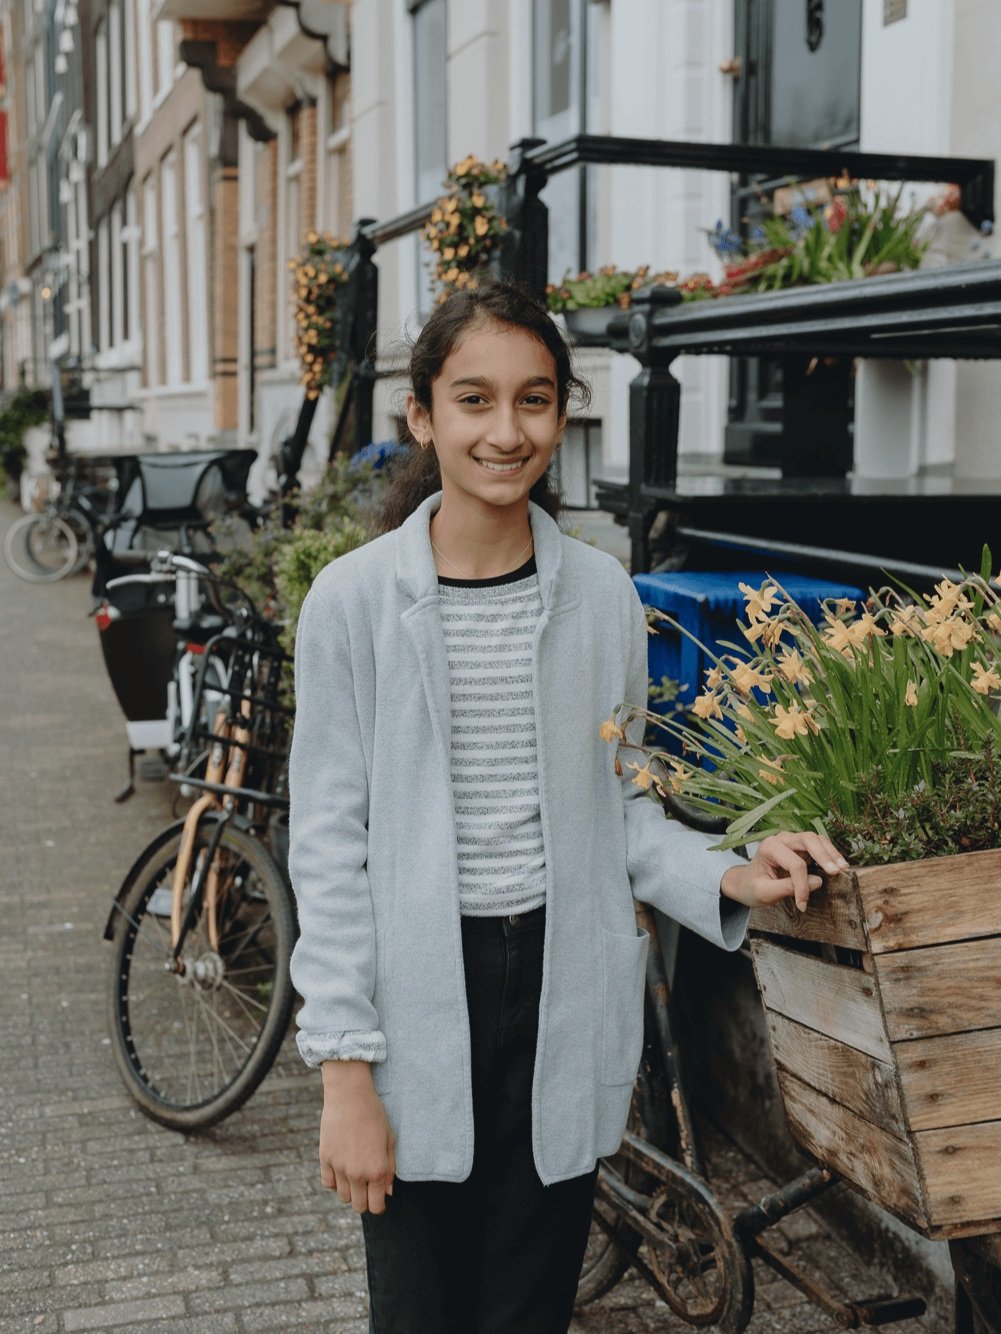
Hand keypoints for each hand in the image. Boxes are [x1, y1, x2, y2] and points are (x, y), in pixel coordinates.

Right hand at [319, 1060, 395, 1214]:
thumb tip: (387, 1193)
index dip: (378, 1205)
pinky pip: (328, 1183)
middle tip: (367, 1186)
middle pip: (358, 1206)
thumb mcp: (389, 1140)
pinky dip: (334, 1180)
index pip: (376, 1207)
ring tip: (354, 1173)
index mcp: (377, 1170)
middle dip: (364, 1200)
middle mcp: (357, 1173)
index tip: (378, 1199)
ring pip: (343, 1197)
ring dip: (350, 1190)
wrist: (350, 1095)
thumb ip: (390, 1169)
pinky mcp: (325, 1159)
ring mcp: (339, 1168)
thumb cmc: (374, 1115)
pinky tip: (341, 1167)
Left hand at [720, 831, 848, 912]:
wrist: (747, 883)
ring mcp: (792, 842)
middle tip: (837, 871)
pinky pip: (820, 847)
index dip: (802, 885)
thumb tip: (818, 882)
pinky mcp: (802, 849)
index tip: (802, 904)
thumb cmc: (753, 886)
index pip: (794, 863)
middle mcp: (782, 839)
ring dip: (831, 853)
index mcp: (769, 847)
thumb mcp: (764, 892)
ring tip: (843, 868)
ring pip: (817, 840)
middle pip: (808, 839)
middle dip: (824, 855)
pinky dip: (830, 855)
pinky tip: (839, 866)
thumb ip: (787, 887)